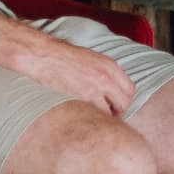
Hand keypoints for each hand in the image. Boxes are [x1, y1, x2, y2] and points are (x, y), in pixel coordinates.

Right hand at [14, 36, 136, 115]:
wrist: (44, 56)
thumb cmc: (63, 57)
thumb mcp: (91, 59)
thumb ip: (105, 73)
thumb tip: (112, 89)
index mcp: (110, 66)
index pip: (130, 89)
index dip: (124, 101)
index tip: (117, 106)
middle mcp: (106, 77)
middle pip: (125, 102)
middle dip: (118, 111)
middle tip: (109, 116)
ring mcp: (95, 88)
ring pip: (111, 112)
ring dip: (104, 116)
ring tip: (94, 117)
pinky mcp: (82, 97)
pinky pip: (96, 114)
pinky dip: (92, 118)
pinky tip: (85, 117)